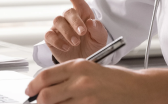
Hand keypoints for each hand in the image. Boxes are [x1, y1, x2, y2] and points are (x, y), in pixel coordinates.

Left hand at [24, 59, 167, 103]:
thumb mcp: (90, 69)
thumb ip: (68, 76)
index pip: (45, 76)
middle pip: (45, 97)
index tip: (29, 91)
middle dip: (40, 102)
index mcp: (78, 66)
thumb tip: (45, 86)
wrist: (138, 89)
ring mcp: (86, 98)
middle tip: (40, 102)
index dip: (32, 86)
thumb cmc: (115, 79)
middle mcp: (80, 81)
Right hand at [45, 0, 108, 61]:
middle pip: (68, 12)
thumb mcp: (101, 39)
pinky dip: (58, 41)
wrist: (83, 62)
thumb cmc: (93, 47)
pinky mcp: (51, 38)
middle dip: (75, 22)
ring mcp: (59, 27)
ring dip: (68, 33)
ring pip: (58, 22)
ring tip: (75, 43)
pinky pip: (50, 35)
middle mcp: (69, 18)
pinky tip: (66, 47)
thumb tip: (91, 22)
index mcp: (82, 13)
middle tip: (82, 34)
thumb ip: (98, 30)